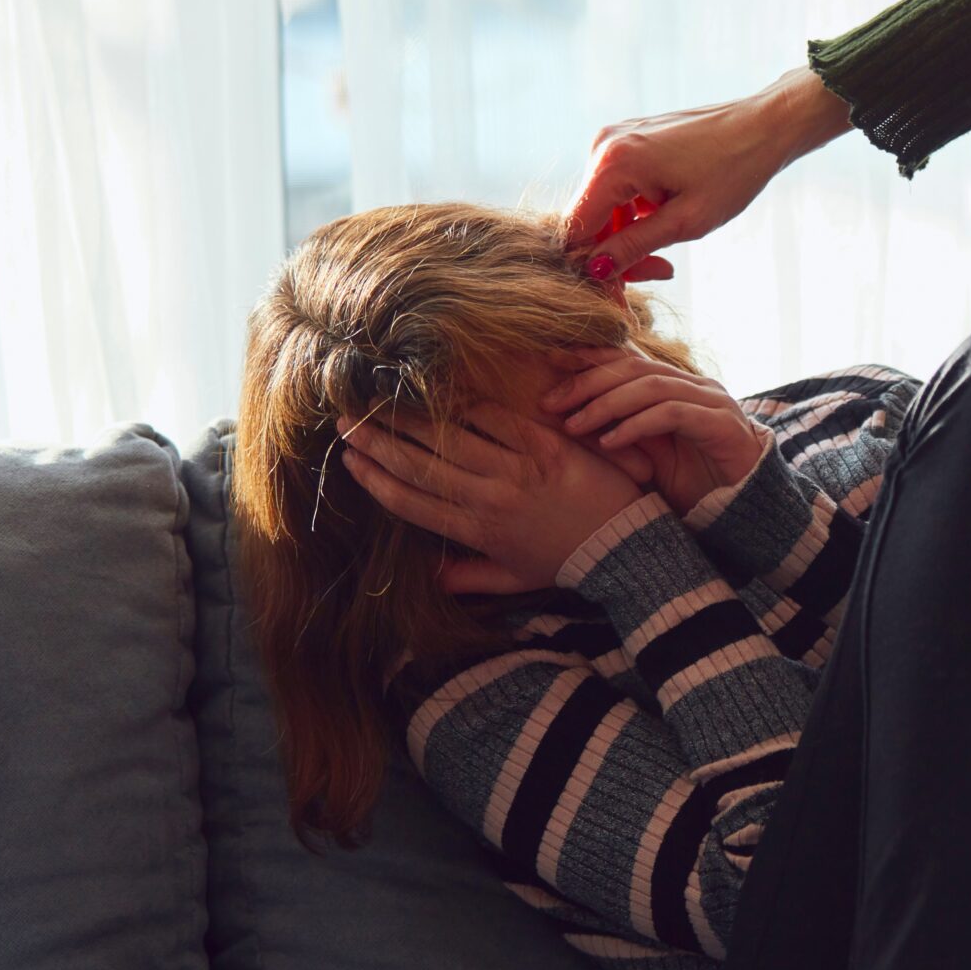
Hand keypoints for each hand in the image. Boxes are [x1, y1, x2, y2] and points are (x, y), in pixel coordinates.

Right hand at [336, 399, 648, 595]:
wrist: (625, 547)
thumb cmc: (568, 561)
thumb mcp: (515, 577)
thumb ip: (471, 577)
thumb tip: (431, 577)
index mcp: (477, 532)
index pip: (411, 503)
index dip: (374, 480)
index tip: (349, 460)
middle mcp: (489, 501)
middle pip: (418, 467)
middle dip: (377, 443)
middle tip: (345, 422)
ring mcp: (517, 472)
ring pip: (449, 440)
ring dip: (409, 419)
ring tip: (378, 402)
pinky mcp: (546, 447)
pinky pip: (497, 420)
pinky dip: (466, 406)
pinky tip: (441, 392)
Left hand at [540, 346, 772, 517]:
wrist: (745, 513)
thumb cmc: (695, 486)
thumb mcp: (648, 457)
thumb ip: (620, 431)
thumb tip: (570, 416)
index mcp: (677, 387)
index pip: (628, 358)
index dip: (588, 357)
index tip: (548, 363)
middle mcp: (695, 386)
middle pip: (634, 367)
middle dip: (588, 381)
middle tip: (551, 402)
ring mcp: (712, 402)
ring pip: (651, 385)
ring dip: (606, 404)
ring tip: (574, 425)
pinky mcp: (722, 424)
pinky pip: (672, 414)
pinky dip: (636, 425)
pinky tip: (610, 442)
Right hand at [563, 67, 854, 278]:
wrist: (764, 126)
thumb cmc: (734, 171)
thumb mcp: (686, 221)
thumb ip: (634, 246)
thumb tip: (595, 271)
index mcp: (613, 162)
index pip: (576, 229)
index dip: (592, 267)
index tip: (619, 295)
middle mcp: (603, 145)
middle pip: (589, 219)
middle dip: (617, 253)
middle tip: (659, 273)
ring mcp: (614, 140)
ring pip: (603, 206)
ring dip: (628, 236)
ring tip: (667, 258)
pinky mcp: (629, 141)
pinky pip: (618, 189)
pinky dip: (635, 214)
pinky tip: (666, 223)